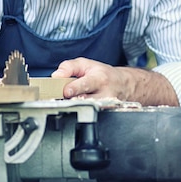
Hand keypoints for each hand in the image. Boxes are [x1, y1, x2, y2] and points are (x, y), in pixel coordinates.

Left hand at [51, 58, 178, 106]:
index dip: (75, 88)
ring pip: (89, 111)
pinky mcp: (106, 115)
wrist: (124, 85)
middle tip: (60, 99)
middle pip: (86, 101)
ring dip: (77, 108)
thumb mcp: (85, 64)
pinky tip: (76, 111)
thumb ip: (69, 67)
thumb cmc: (102, 74)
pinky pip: (92, 117)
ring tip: (68, 104)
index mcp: (99, 78)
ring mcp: (106, 107)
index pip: (87, 84)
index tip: (66, 91)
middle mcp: (105, 93)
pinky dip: (82, 115)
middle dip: (72, 100)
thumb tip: (56, 76)